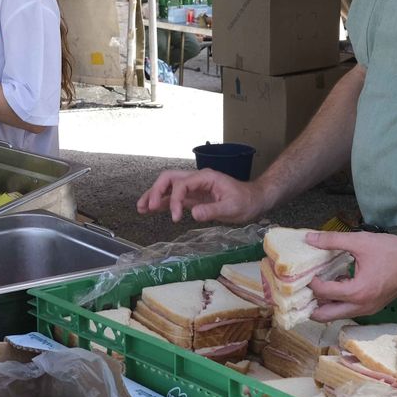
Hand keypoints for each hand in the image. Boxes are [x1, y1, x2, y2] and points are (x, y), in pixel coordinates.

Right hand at [135, 168, 268, 223]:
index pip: (181, 184)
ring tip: (141, 209)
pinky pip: (173, 196)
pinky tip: (151, 210)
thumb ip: (213, 210)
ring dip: (154, 196)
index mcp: (205, 178)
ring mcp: (193, 188)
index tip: (175, 218)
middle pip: (169, 178)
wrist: (255, 200)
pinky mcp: (193, 197)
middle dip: (156, 191)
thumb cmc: (246, 202)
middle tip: (147, 207)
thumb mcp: (232, 207)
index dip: (174, 200)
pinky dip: (161, 202)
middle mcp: (196, 179)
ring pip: (168, 186)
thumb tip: (193, 214)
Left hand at [306, 231, 396, 321]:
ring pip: (337, 314)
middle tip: (300, 290)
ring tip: (316, 285)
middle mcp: (361, 307)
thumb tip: (309, 238)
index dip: (310, 281)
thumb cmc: (392, 251)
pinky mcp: (373, 307)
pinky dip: (338, 301)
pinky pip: (349, 309)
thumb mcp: (360, 241)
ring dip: (324, 304)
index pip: (323, 292)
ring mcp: (368, 310)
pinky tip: (337, 282)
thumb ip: (332, 240)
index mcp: (357, 292)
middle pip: (325, 316)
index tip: (304, 270)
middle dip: (310, 305)